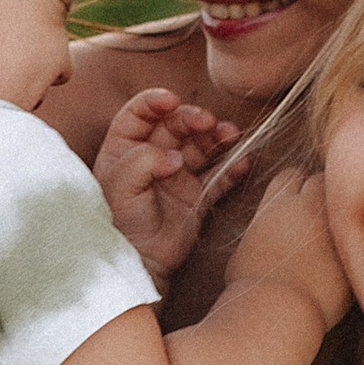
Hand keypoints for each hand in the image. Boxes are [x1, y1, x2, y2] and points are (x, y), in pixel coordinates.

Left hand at [94, 86, 240, 281]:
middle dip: (194, 119)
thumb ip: (142, 162)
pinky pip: (219, 178)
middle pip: (176, 125)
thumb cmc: (120, 224)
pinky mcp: (197, 197)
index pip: (140, 114)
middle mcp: (152, 157)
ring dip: (218, 137)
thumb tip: (175, 158)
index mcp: (125, 148)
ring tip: (233, 135)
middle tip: (209, 122)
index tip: (172, 101)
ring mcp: (178, 176)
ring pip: (201, 146)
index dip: (156, 102)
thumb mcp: (119, 188)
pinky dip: (233, 169)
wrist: (139, 263)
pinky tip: (243, 162)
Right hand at [223, 168, 349, 331]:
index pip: (290, 177)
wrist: (279, 309)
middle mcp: (306, 207)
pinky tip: (340, 258)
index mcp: (276, 205)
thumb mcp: (243, 253)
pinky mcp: (351, 246)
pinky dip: (353, 239)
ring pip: (341, 204)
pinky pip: (357, 231)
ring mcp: (331, 225)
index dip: (292, 190)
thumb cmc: (251, 288)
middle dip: (318, 196)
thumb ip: (259, 233)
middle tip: (315, 220)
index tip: (292, 207)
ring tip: (330, 236)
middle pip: (319, 181)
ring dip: (336, 214)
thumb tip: (263, 236)